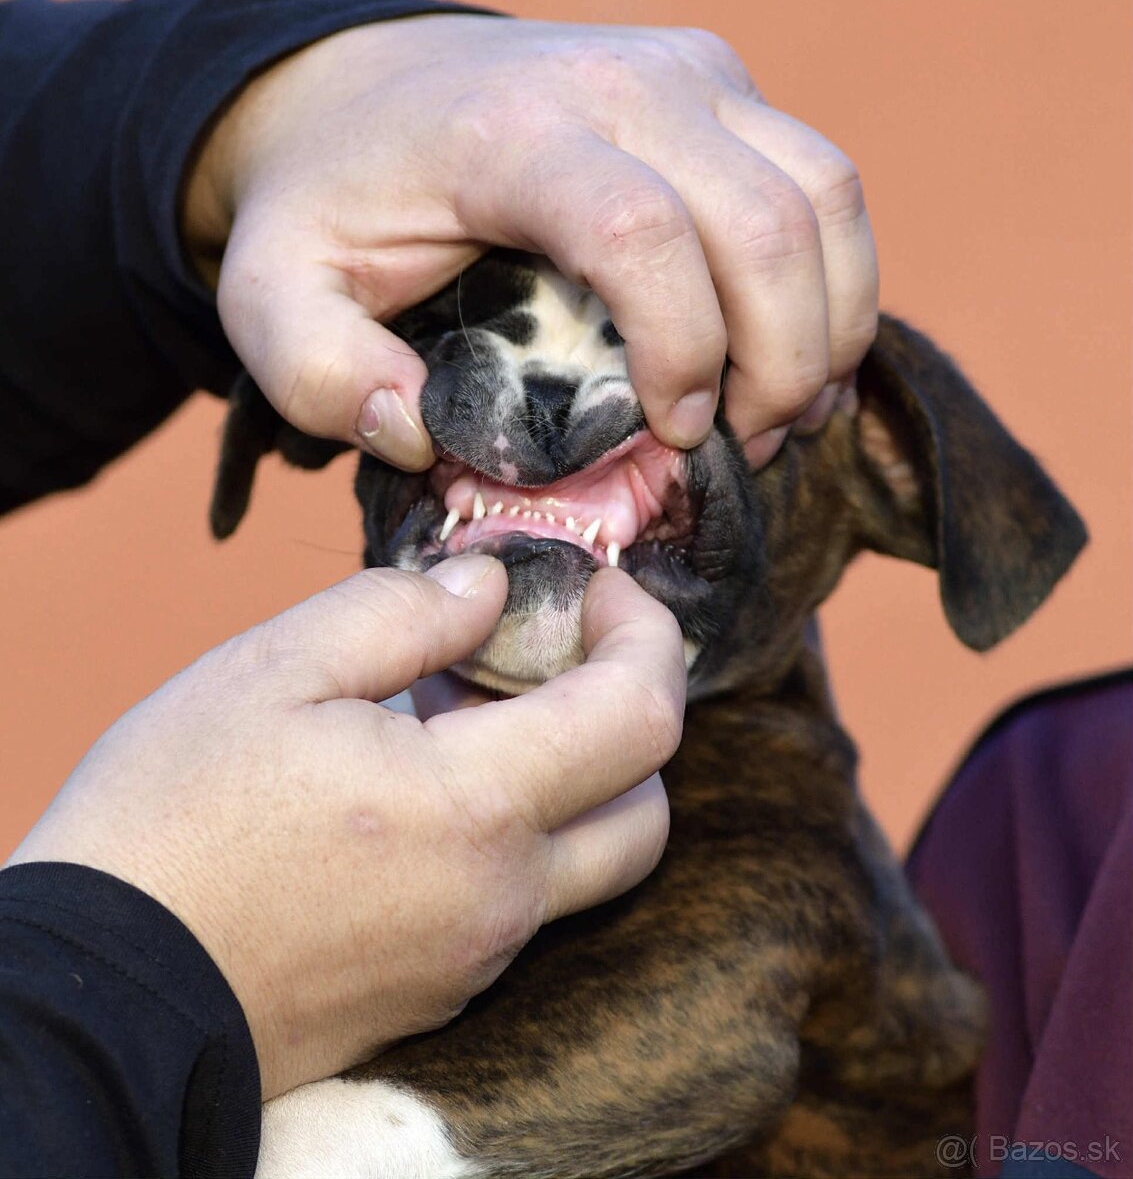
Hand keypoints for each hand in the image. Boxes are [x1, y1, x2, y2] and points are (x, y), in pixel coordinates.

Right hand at [7, 559, 681, 1098]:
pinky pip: (520, 902)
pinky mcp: (437, 990)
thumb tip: (487, 586)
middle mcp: (500, 898)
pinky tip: (424, 787)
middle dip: (628, 718)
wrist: (104, 995)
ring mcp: (473, 957)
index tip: (598, 589)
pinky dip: (512, 831)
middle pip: (646, 809)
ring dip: (570, 777)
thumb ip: (402, 612)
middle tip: (550, 656)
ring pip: (589, 862)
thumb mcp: (272, 672)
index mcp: (476, 809)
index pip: (643, 717)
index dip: (645, 635)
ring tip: (467, 711)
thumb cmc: (170, 822)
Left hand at [183, 15, 877, 469]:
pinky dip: (836, 281)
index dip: (684, 352)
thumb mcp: (273, 295)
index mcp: (514, 133)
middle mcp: (624, 82)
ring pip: (826, 195)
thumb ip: (319, 374)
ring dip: (829, 324)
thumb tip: (422, 434)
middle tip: (744, 448)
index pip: (642, 232)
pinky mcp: (722, 88)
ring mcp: (689, 73)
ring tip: (783, 413)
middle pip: (769, 220)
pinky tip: (799, 357)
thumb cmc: (330, 203)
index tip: (673, 436)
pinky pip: (823, 185)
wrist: (362, 86)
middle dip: (783, 362)